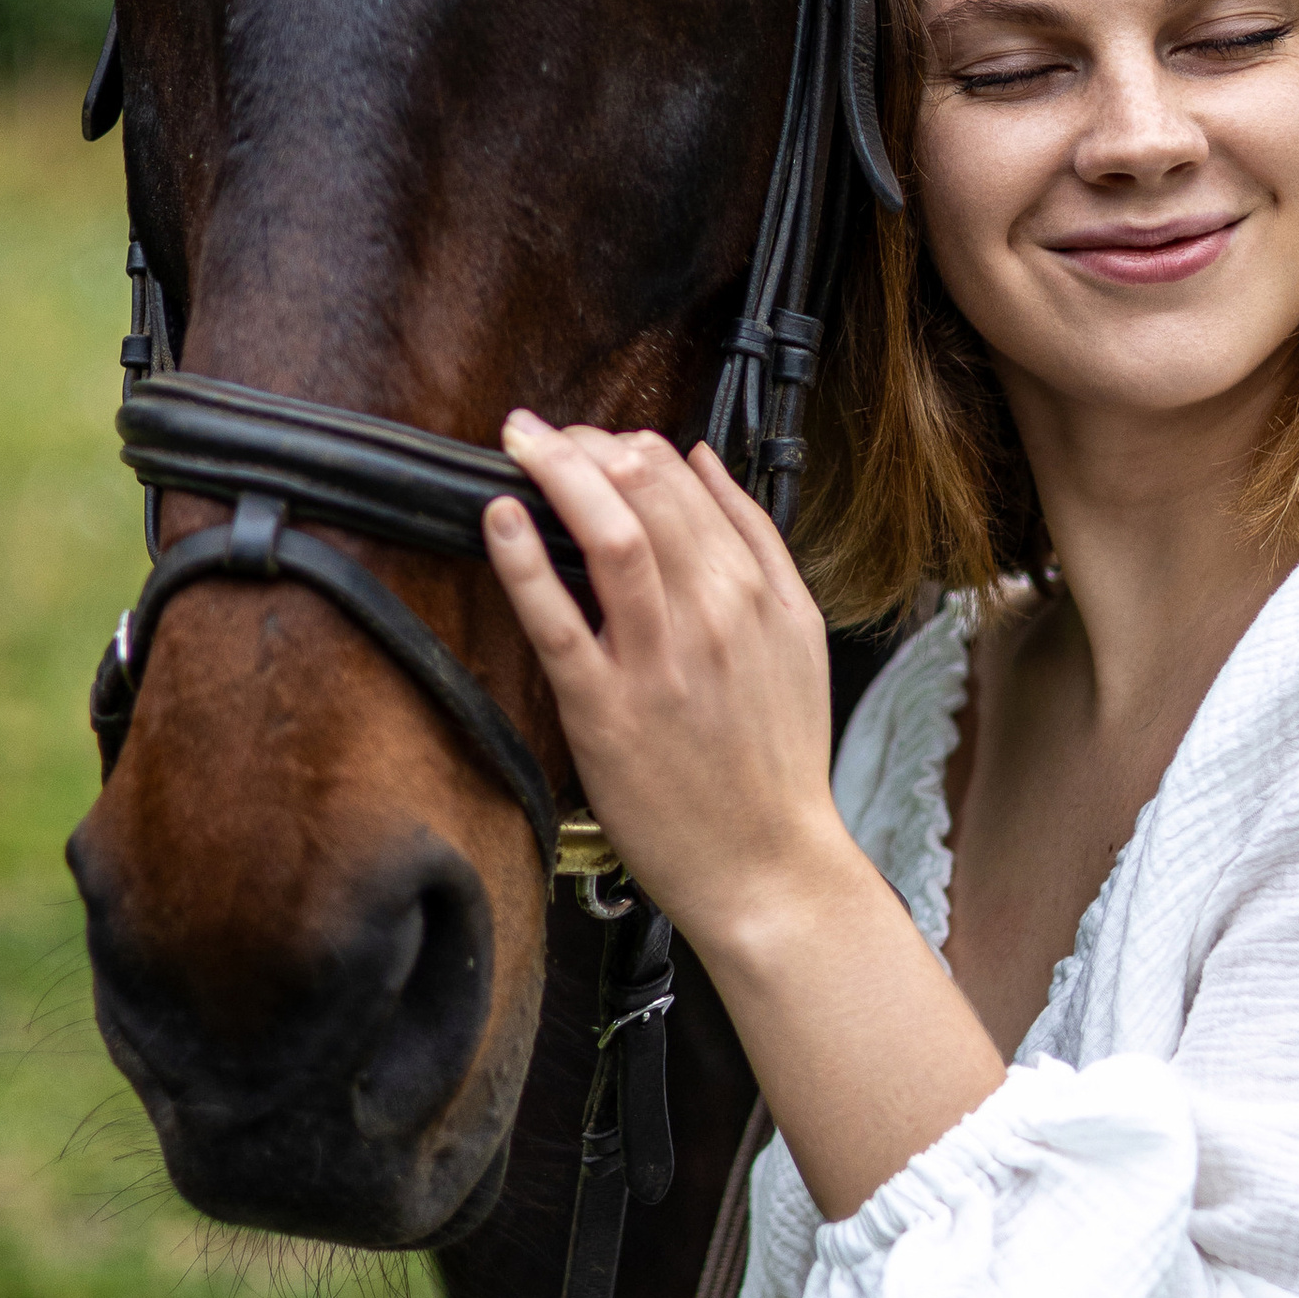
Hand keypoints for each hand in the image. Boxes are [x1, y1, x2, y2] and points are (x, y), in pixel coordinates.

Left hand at [482, 417, 847, 945]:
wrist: (769, 864)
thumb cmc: (777, 759)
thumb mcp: (799, 632)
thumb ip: (757, 538)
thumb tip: (707, 459)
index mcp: (752, 591)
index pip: (683, 476)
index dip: (625, 442)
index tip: (590, 440)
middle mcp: (710, 614)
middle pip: (644, 488)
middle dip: (582, 441)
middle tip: (539, 433)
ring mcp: (657, 662)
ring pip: (611, 535)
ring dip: (557, 472)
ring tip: (517, 445)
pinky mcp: (606, 712)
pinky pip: (557, 622)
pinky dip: (525, 562)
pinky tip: (499, 520)